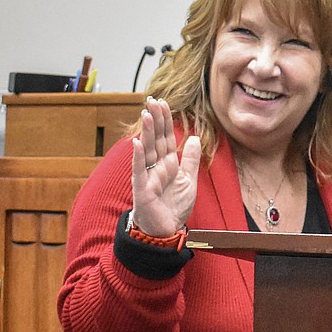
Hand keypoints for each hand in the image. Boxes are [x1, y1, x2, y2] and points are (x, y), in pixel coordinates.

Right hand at [130, 97, 200, 237]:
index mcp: (167, 164)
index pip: (166, 138)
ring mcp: (147, 177)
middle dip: (155, 120)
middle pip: (156, 140)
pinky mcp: (142, 190)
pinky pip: (139, 171)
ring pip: (147, 151)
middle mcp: (156, 167)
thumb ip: (190, 160)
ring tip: (146, 114)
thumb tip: (194, 138)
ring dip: (146, 132)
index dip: (165, 121)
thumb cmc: (174, 207)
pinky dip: (138, 157)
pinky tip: (137, 143)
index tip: (163, 103)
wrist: (166, 232)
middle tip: (152, 99)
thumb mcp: (189, 180)